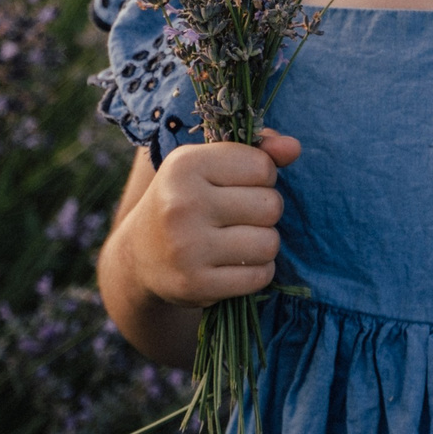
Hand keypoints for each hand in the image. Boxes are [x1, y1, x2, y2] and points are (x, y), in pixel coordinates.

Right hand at [118, 129, 300, 308]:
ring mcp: (187, 247)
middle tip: (238, 217)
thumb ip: (256, 150)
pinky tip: (234, 264)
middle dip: (264, 212)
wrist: (139, 256)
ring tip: (238, 241)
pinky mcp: (195, 284)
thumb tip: (293, 148)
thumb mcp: (209, 164)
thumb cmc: (185, 200)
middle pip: (271, 206)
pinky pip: (260, 276)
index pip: (262, 167)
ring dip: (262, 244)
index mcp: (184, 165)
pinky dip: (256, 272)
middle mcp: (182, 204)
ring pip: (269, 243)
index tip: (237, 186)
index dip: (261, 177)